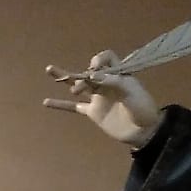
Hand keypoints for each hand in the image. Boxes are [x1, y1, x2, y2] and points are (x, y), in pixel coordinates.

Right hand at [43, 52, 160, 147]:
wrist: (144, 131)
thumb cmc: (143, 108)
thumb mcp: (132, 91)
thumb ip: (113, 81)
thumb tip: (92, 74)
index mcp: (118, 75)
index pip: (106, 58)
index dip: (98, 60)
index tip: (94, 70)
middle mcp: (106, 83)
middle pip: (88, 71)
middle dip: (81, 76)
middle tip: (80, 88)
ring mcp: (98, 98)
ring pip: (77, 85)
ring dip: (64, 77)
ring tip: (49, 69)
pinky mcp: (93, 113)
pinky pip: (74, 107)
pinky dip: (60, 105)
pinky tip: (46, 102)